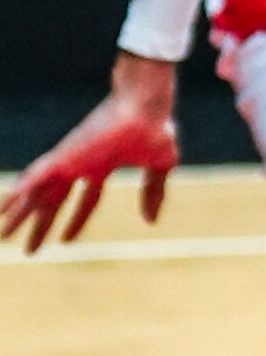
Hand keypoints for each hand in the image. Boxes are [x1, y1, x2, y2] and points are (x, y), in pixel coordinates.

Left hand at [3, 55, 177, 246]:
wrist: (144, 104)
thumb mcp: (160, 166)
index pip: (87, 199)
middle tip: (29, 251)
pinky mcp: (64, 155)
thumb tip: (150, 222)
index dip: (76, 221)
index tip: (65, 242)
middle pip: (55, 200)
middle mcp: (81, 164)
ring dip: (20, 215)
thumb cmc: (154, 127)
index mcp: (103, 164)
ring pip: (38, 193)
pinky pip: (35, 176)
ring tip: (4, 235)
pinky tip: (4, 206)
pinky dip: (20, 190)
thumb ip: (154, 192)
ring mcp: (70, 159)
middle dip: (42, 225)